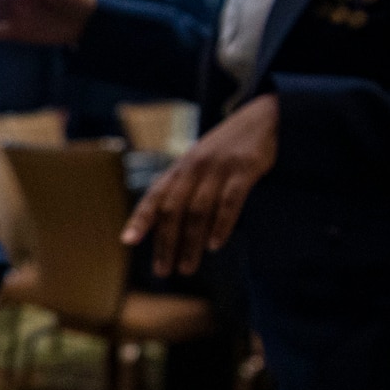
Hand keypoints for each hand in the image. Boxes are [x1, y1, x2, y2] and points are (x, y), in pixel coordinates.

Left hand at [122, 95, 277, 277]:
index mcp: (180, 168)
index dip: (140, 218)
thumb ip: (181, 188)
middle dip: (166, 243)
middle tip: (163, 271)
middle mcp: (194, 168)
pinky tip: (215, 245)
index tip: (128, 241)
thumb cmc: (225, 149)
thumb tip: (163, 223)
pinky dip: (221, 225)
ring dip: (191, 242)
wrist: (262, 118)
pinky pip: (230, 201)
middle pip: (173, 210)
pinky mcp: (244, 169)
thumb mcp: (198, 163)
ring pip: (198, 210)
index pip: (154, 196)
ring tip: (187, 267)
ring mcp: (219, 168)